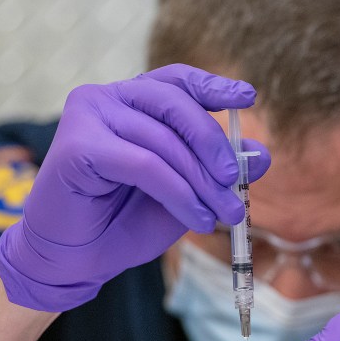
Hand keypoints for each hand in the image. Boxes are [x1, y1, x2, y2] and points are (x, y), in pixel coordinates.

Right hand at [0, 64, 269, 310]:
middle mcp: (105, 98)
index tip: (249, 97)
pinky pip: (144, 164)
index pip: (176, 80)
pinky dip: (178, 193)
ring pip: (163, 141)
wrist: (76, 260)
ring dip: (201, 182)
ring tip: (224, 214)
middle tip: (236, 182)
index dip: (213, 86)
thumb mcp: (186, 194)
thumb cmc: (124, 222)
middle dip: (213, 144)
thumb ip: (218, 172)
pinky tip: (197, 220)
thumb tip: (263, 153)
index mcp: (130, 100)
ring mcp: (87, 117)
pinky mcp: (76, 146)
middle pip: (174, 104)